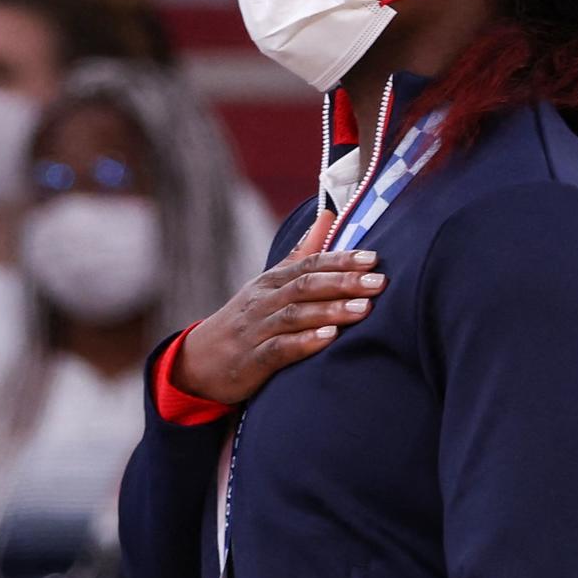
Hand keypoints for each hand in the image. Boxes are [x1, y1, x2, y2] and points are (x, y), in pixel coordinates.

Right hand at [168, 250, 387, 405]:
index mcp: (270, 281)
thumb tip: (329, 215)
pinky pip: (278, 349)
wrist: (198, 362)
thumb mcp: (268, 284)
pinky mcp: (251, 361)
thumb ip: (301, 254)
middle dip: (342, 283)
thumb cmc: (245, 320)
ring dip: (330, 311)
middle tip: (378, 283)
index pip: (308, 264)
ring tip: (363, 310)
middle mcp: (263, 301)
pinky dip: (304, 342)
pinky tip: (328, 339)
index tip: (373, 259)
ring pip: (294, 315)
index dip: (341, 261)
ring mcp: (256, 330)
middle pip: (304, 286)